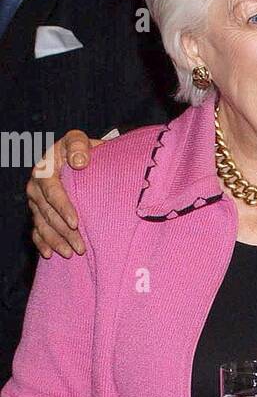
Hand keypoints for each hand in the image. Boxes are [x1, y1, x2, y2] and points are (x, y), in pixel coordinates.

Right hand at [27, 129, 98, 258]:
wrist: (78, 157)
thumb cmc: (81, 150)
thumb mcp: (79, 141)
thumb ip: (78, 146)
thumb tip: (79, 162)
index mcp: (45, 169)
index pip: (52, 191)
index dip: (63, 207)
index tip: (76, 222)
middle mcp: (36, 186)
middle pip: (47, 213)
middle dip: (64, 231)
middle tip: (81, 246)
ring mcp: (35, 201)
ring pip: (42, 224)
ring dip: (56, 241)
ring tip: (71, 253)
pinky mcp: (37, 212)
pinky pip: (36, 231)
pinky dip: (42, 243)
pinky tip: (49, 255)